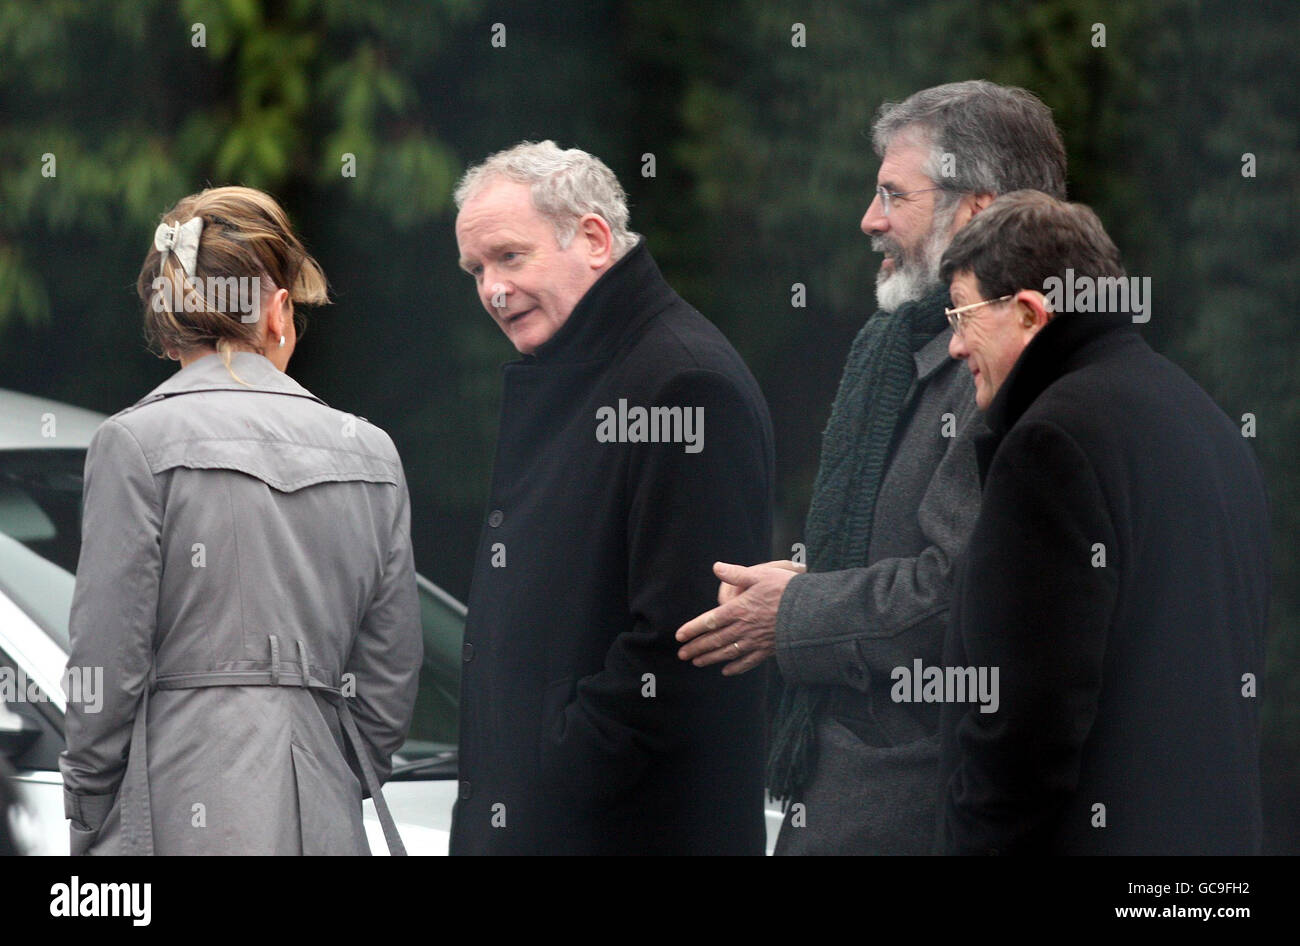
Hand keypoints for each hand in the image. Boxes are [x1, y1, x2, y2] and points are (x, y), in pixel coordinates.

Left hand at [676, 561, 802, 675]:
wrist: (812, 611)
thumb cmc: (786, 589)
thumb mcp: (760, 575)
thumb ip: (736, 572)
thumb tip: (716, 566)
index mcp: (739, 609)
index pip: (709, 621)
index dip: (693, 629)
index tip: (679, 636)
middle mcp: (744, 628)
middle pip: (715, 640)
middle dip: (697, 648)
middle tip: (682, 655)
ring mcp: (755, 641)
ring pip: (727, 653)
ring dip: (710, 658)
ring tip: (697, 662)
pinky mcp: (768, 650)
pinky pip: (748, 662)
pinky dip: (736, 668)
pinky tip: (726, 671)